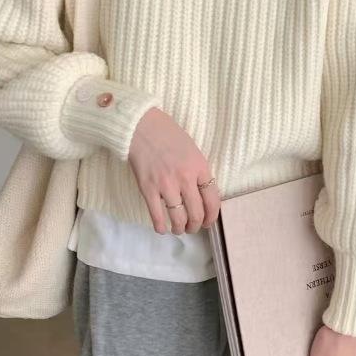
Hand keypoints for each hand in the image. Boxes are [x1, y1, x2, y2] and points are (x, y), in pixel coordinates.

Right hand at [128, 107, 220, 234]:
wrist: (142, 126)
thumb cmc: (168, 134)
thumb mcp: (193, 150)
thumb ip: (198, 171)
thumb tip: (201, 194)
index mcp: (200, 167)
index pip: (213, 200)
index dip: (212, 216)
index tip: (208, 222)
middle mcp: (186, 179)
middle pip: (196, 213)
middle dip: (196, 225)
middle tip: (192, 228)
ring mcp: (166, 185)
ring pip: (178, 218)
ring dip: (180, 228)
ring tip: (178, 229)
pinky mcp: (148, 189)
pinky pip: (157, 215)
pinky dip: (160, 226)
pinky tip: (162, 229)